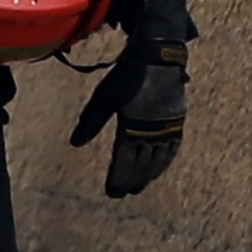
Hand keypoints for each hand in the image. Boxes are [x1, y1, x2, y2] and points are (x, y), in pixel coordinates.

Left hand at [74, 43, 188, 198]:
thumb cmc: (127, 76)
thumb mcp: (104, 97)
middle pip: (141, 163)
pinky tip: (158, 170)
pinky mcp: (177, 122)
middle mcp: (152, 131)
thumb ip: (91, 122)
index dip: (118, 177)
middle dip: (131, 180)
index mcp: (132, 126)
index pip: (124, 160)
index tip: (112, 192)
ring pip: (157, 159)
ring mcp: (167, 127)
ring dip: (148, 175)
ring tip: (138, 187)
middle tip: (123, 194)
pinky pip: (172, 149)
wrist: (158, 58)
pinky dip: (164, 162)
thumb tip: (74, 143)